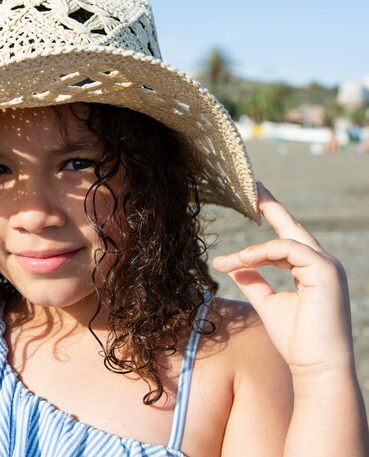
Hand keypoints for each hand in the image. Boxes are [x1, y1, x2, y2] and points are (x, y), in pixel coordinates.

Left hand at [213, 182, 353, 376]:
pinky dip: (261, 253)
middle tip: (250, 186)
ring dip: (250, 251)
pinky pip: (287, 250)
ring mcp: (326, 265)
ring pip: (284, 241)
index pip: (287, 236)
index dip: (272, 214)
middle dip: (270, 205)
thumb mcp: (267, 304)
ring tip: (227, 261)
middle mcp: (321, 262)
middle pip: (291, 226)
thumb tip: (236, 265)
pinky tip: (242, 261)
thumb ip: (254, 281)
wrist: (315, 367)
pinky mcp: (325, 270)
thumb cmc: (295, 340)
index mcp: (310, 268)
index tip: (254, 197)